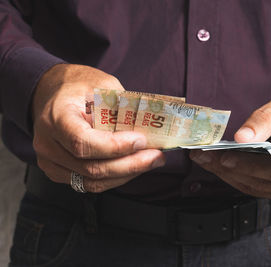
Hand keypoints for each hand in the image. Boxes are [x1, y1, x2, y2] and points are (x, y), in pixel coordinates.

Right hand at [32, 64, 164, 192]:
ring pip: (93, 182)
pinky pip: (90, 184)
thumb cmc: (80, 87)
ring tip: (151, 162)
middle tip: (157, 157)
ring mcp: (50, 162)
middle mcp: (47, 144)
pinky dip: (115, 177)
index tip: (141, 141)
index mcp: (56, 117)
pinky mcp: (59, 172)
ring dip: (127, 174)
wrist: (54, 93)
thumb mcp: (102, 85)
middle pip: (91, 168)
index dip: (115, 147)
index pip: (82, 142)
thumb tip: (150, 128)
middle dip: (130, 165)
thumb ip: (122, 107)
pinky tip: (133, 166)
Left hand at [190, 93, 270, 202]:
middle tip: (203, 156)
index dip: (248, 166)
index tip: (223, 157)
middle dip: (228, 169)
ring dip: (227, 174)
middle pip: (260, 182)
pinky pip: (254, 187)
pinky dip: (235, 176)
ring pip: (253, 187)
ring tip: (205, 159)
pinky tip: (219, 165)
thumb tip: (241, 137)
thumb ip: (265, 120)